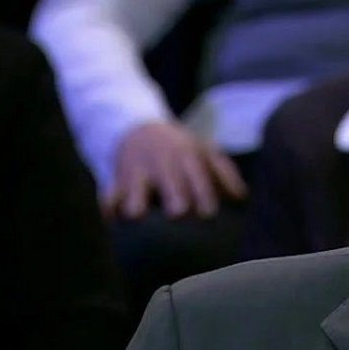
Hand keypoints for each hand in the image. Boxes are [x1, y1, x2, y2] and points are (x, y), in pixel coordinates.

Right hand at [105, 121, 245, 219]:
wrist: (141, 130)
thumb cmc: (181, 151)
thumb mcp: (206, 152)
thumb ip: (225, 174)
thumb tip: (240, 198)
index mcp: (189, 159)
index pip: (201, 182)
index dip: (205, 199)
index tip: (209, 215)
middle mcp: (163, 167)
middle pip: (171, 189)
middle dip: (176, 202)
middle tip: (179, 214)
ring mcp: (138, 173)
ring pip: (135, 192)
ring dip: (136, 204)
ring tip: (137, 216)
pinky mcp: (116, 182)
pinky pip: (108, 197)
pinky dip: (108, 207)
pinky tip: (110, 219)